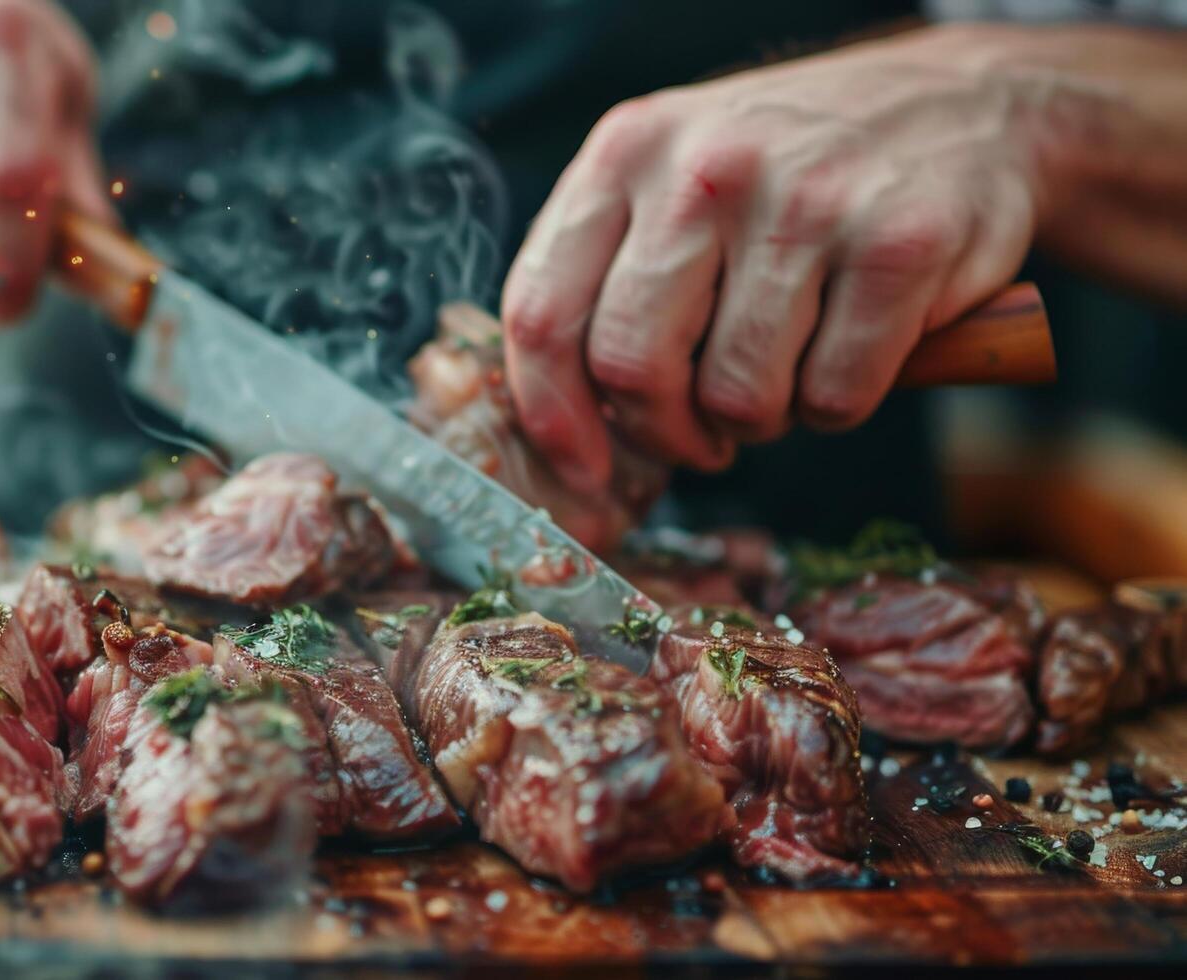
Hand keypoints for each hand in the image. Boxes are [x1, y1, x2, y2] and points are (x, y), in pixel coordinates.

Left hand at [501, 24, 1049, 490]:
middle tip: (704, 436)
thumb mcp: (678, 175)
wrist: (968, 104)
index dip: (553, 414)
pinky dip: (840, 404)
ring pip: (736, 395)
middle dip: (667, 433)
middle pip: (632, 367)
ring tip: (788, 370)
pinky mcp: (898, 247)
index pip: (543, 311)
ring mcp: (804, 203)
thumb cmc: (796, 170)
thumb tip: (565, 415)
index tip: (583, 467)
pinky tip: (855, 348)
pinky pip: (833, 395)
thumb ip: (609, 269)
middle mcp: (705, 170)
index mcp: (627, 152)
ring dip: (762, 420)